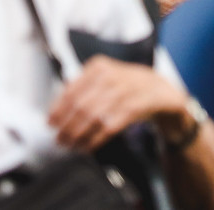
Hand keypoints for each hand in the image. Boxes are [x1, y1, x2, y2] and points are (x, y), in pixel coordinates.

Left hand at [48, 55, 188, 150]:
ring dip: (78, 135)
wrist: (163, 91)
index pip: (71, 90)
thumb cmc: (130, 86)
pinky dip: (95, 139)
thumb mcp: (106, 77)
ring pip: (93, 118)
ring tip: (70, 144)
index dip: (58, 109)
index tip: (50, 123)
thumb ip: (84, 87)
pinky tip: (87, 146)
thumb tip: (58, 105)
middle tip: (58, 138)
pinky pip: (108, 127)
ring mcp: (124, 92)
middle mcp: (111, 76)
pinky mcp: (135, 108)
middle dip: (66, 126)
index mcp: (99, 67)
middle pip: (80, 106)